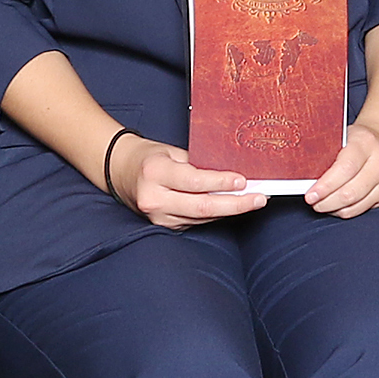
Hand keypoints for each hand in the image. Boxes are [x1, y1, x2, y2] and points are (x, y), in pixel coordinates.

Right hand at [114, 135, 263, 228]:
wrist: (120, 171)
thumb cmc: (148, 158)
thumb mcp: (170, 152)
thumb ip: (197, 164)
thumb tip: (231, 174)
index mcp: (154, 173)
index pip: (195, 182)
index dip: (221, 183)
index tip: (244, 181)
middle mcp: (154, 198)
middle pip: (202, 207)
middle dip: (235, 204)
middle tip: (258, 199)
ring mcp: (158, 216)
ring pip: (202, 217)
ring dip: (229, 210)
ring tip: (252, 201)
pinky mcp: (164, 226)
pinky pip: (196, 221)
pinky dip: (215, 215)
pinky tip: (231, 207)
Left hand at [305, 119, 378, 217]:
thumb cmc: (358, 140)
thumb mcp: (342, 137)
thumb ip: (326, 153)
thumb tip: (304, 177)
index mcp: (366, 143)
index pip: (344, 169)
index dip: (325, 186)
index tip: (310, 195)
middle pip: (349, 193)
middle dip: (326, 202)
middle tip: (313, 202)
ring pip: (354, 206)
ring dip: (334, 209)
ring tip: (322, 203)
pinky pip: (361, 211)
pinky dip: (345, 211)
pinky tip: (337, 204)